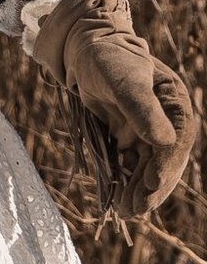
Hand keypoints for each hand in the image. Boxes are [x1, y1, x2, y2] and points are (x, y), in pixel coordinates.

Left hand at [32, 0, 195, 218]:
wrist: (86, 50)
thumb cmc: (108, 60)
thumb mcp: (125, 82)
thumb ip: (143, 110)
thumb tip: (165, 141)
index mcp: (175, 103)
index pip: (176, 142)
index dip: (165, 166)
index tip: (152, 187)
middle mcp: (165, 118)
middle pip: (163, 159)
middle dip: (151, 187)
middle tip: (137, 211)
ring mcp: (146, 128)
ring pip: (146, 164)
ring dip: (138, 189)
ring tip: (127, 213)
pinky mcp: (128, 133)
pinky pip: (129, 162)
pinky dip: (125, 180)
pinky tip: (118, 199)